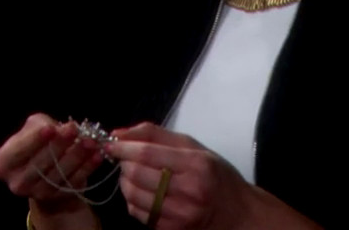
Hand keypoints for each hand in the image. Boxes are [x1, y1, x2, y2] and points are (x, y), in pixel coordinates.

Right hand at [0, 114, 105, 208]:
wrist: (46, 170)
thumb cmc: (38, 143)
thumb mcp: (33, 128)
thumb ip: (41, 126)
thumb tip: (61, 129)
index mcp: (4, 163)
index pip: (19, 150)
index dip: (36, 139)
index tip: (52, 128)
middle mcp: (17, 182)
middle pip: (40, 163)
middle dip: (60, 145)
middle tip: (75, 130)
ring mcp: (36, 193)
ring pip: (59, 173)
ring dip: (77, 156)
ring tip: (91, 141)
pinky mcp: (56, 198)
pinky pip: (73, 182)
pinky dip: (86, 168)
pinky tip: (96, 156)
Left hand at [106, 123, 252, 229]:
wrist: (237, 213)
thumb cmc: (216, 175)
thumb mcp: (194, 147)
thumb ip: (156, 135)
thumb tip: (119, 134)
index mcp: (196, 165)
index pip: (147, 153)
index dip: (123, 147)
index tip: (111, 143)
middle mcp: (188, 191)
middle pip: (136, 174)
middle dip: (124, 163)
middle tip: (127, 158)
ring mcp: (179, 214)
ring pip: (132, 195)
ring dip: (126, 181)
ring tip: (135, 175)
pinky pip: (137, 213)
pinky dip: (133, 199)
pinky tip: (144, 192)